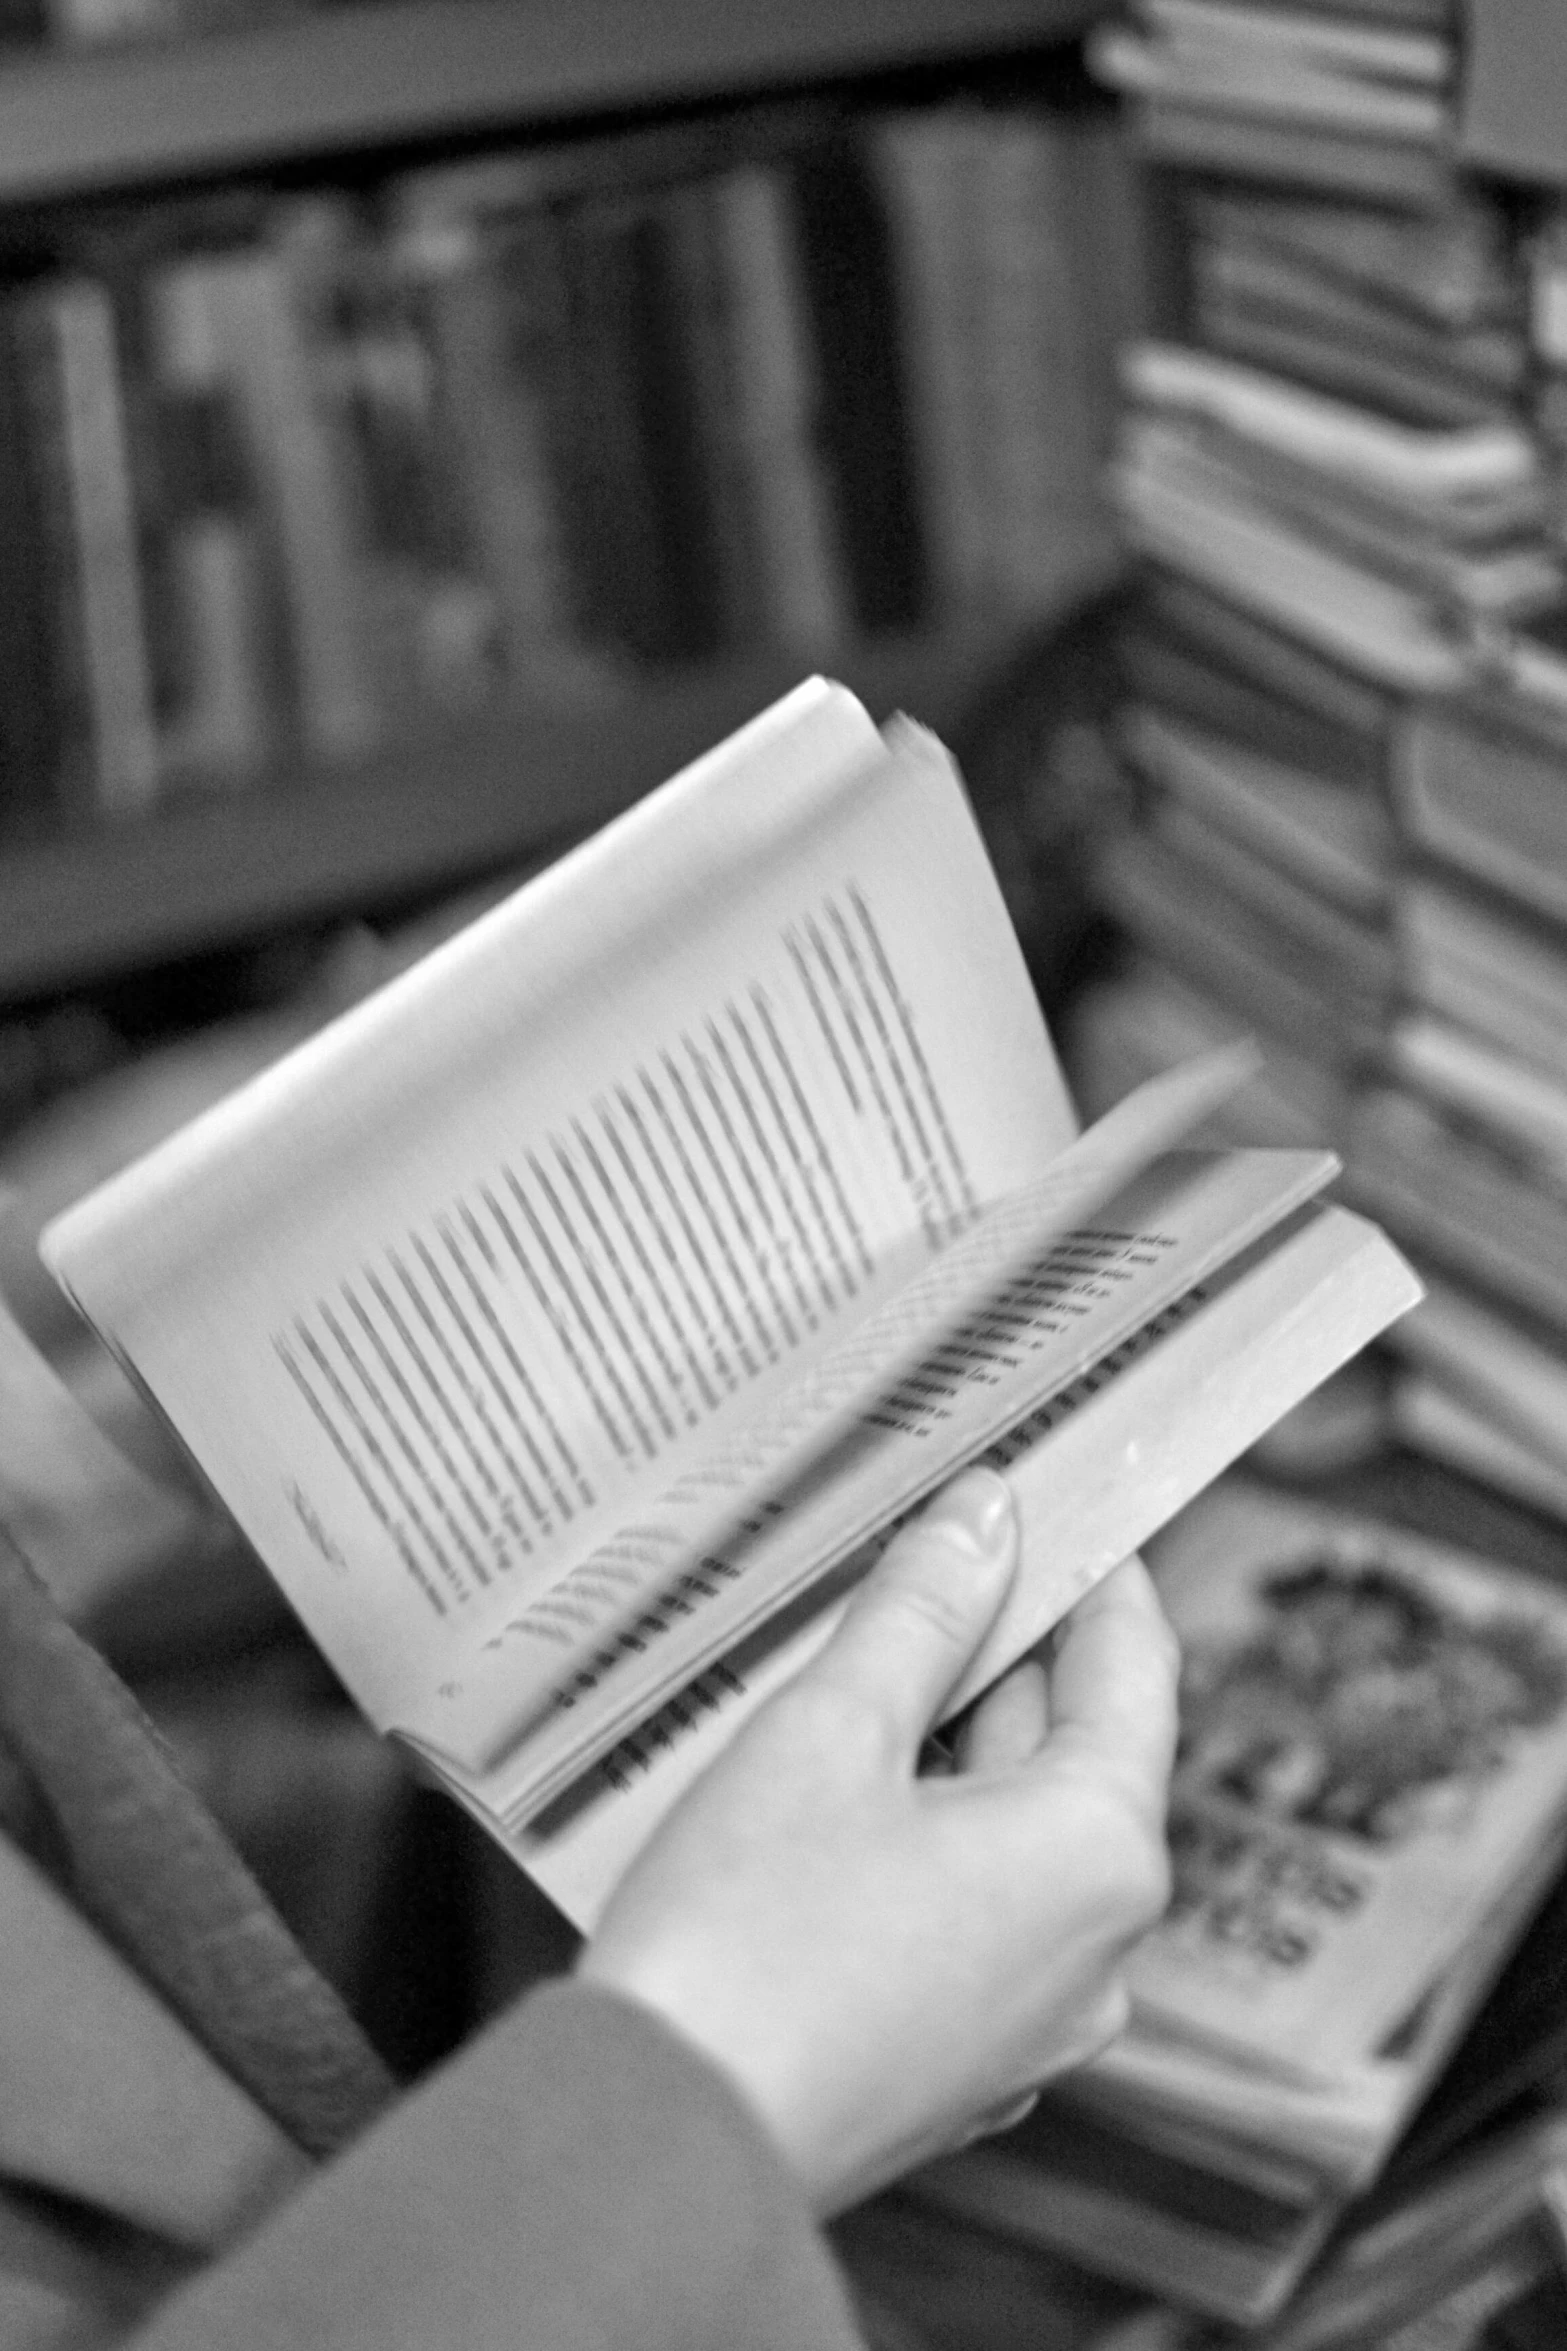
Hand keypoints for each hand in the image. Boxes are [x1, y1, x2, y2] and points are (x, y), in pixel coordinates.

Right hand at [580, 1468, 1180, 2214]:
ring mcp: (1033, 2015)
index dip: (1092, 1566)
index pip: (1135, 1666)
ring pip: (1015, 1826)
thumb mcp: (833, 1732)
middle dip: (999, 1649)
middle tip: (926, 1553)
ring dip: (949, 1739)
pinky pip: (975, 1904)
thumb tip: (987, 1514)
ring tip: (857, 1661)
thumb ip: (923, 1610)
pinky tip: (837, 1784)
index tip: (1051, 1494)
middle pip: (1073, 1746)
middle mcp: (1097, 1947)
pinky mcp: (963, 2054)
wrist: (662, 2142)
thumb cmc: (744, 1944)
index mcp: (1099, 1854)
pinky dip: (927, 1829)